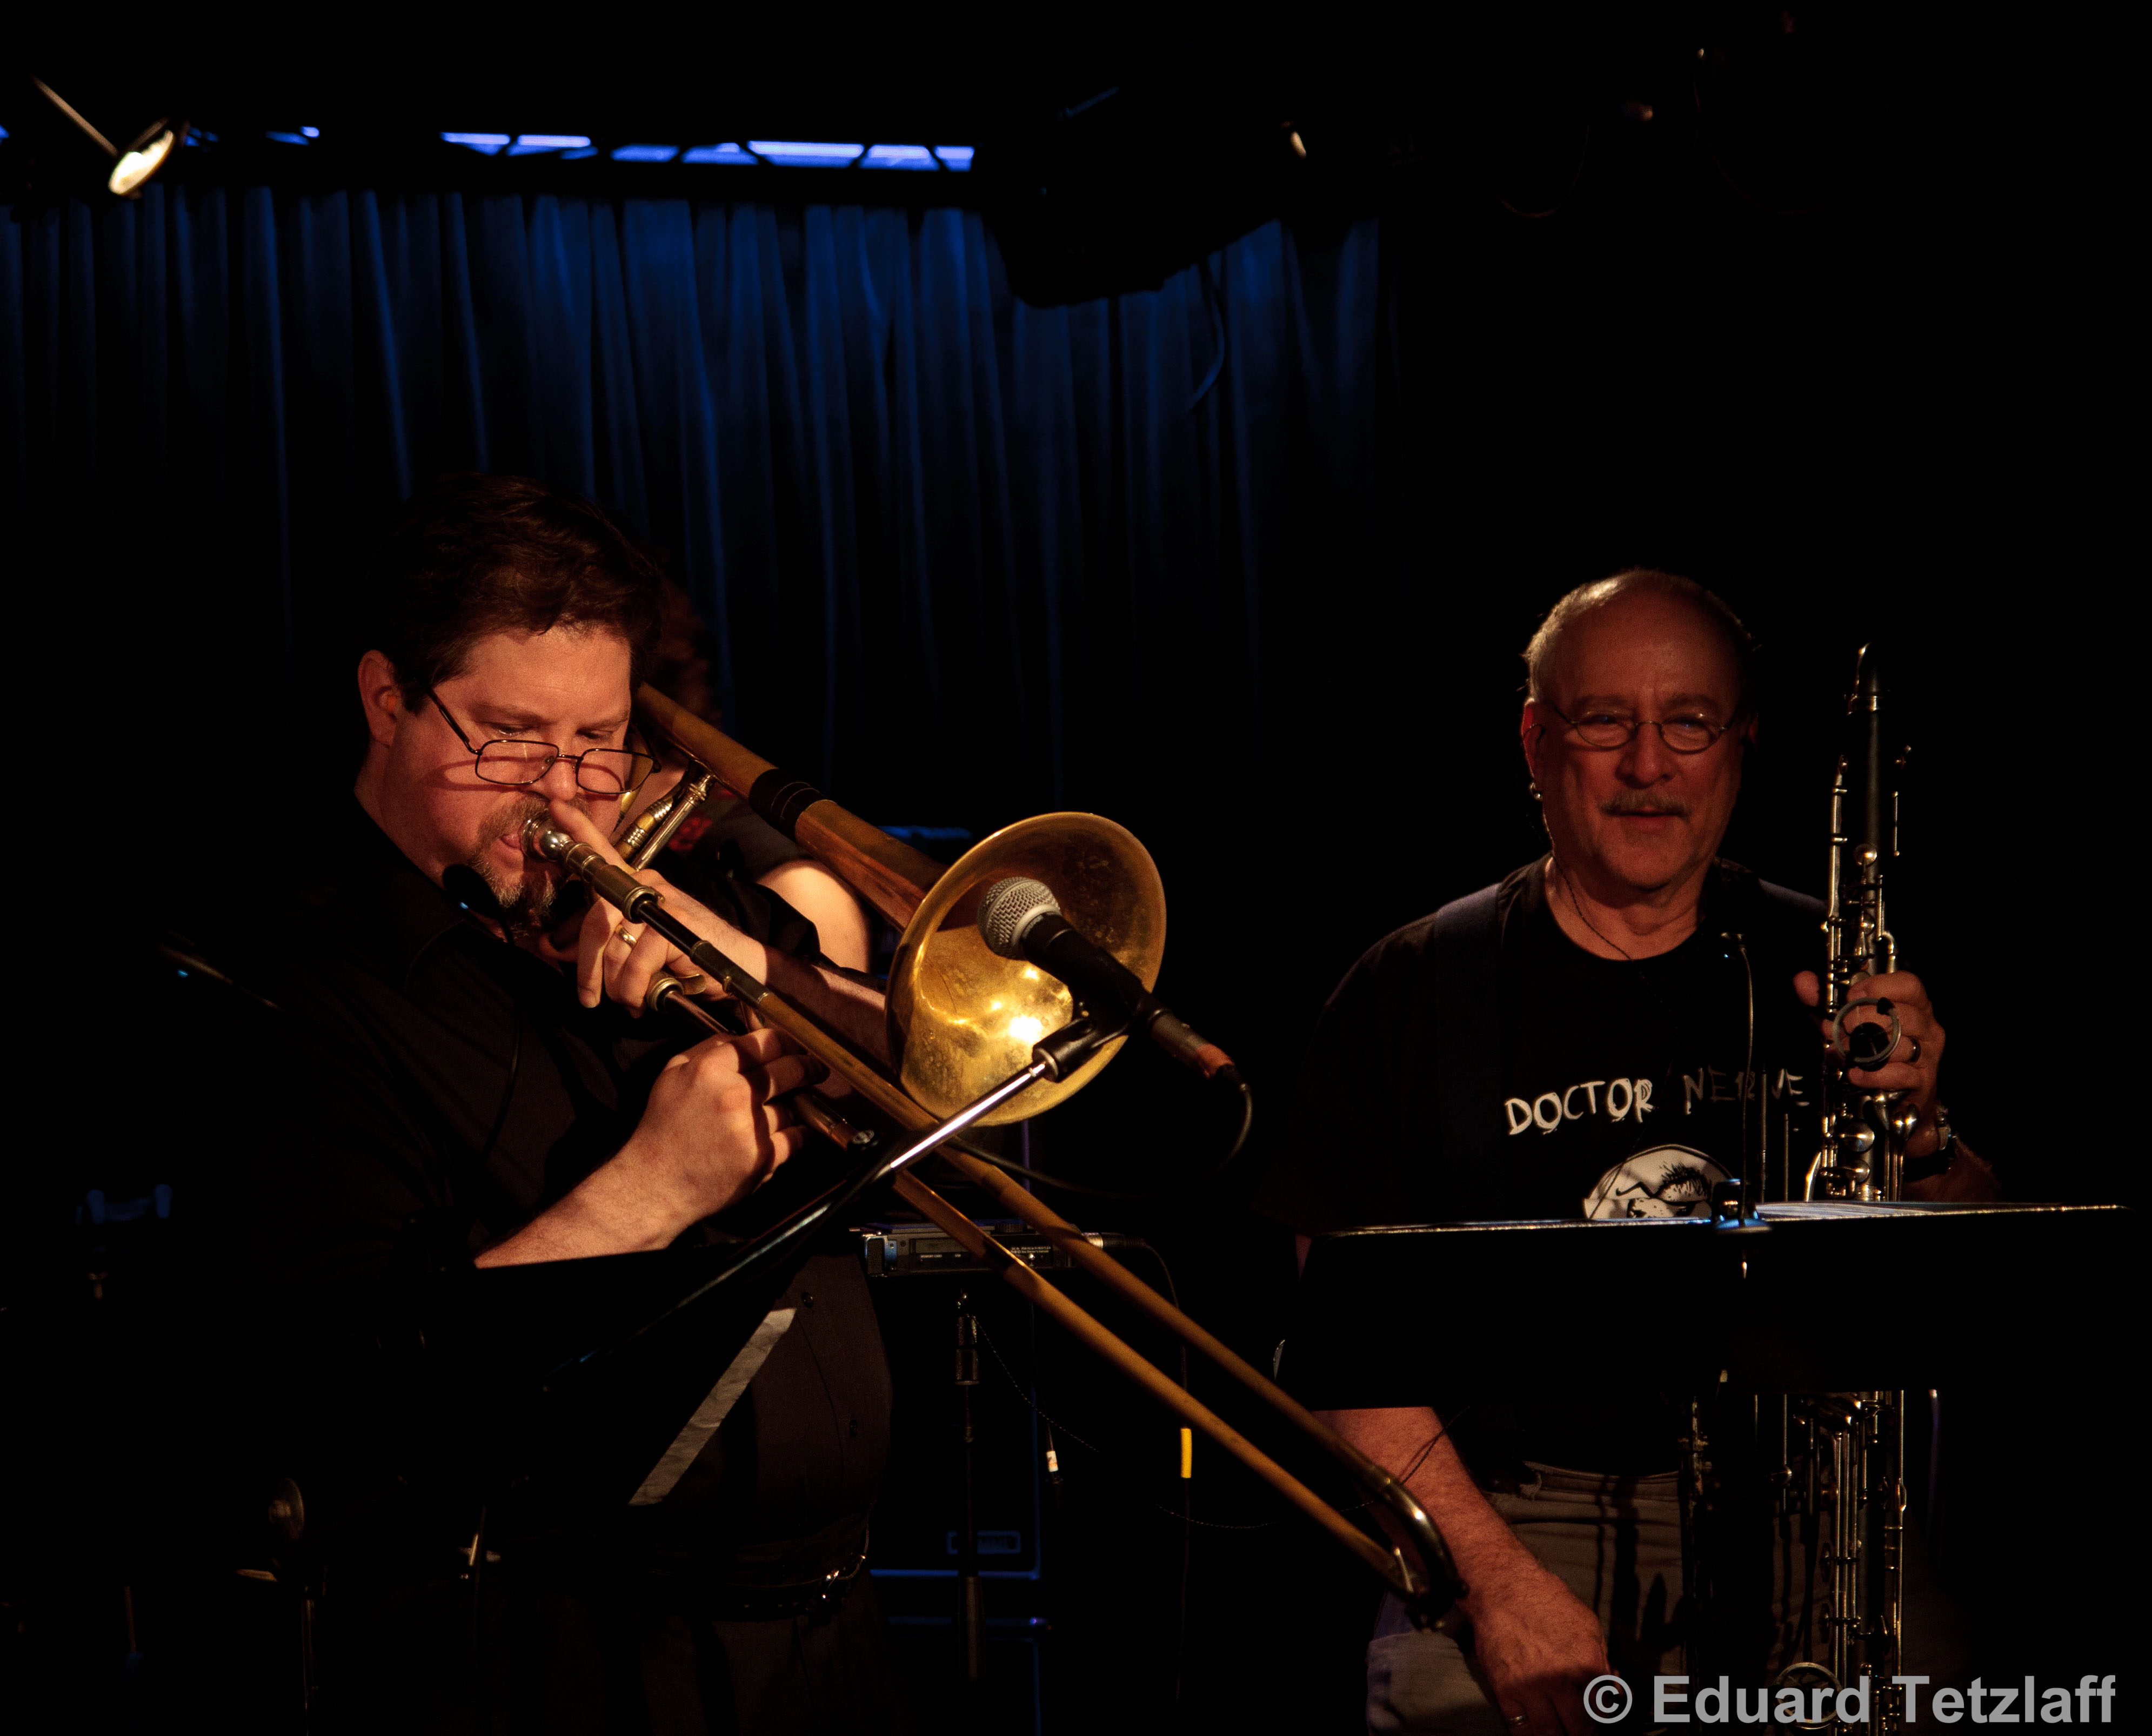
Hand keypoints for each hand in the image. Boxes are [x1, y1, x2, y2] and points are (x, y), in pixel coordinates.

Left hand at [546, 797, 767, 1015]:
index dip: (579, 831)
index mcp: (637, 886)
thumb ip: (600, 947)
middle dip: (588, 970)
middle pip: (594, 921)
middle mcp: (647, 886)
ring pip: (613, 949)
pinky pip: (635, 963)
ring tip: (633, 1000)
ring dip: (618, 987)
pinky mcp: (673, 924)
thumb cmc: (688, 959)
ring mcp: (661, 902)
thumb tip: (550, 948)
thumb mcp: (638, 951)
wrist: (739, 966)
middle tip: (590, 997)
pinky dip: (637, 990)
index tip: (556, 807)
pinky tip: (649, 997)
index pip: (604, 854)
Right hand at [614, 1024, 819, 1228]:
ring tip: (795, 1103)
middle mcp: (734, 1096)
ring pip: (793, 1106)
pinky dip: (800, 1132)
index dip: (786, 1040)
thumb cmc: (663, 1127)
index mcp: (711, 1070)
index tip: (794, 1045)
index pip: (764, 1042)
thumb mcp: (673, 1074)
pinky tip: (796, 1130)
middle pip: (789, 1069)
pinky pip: (796, 1137)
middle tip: (815, 1069)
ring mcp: (751, 1129)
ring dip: (797, 1104)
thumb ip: (708, 1049)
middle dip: (808, 1066)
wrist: (656, 1183)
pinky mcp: (763, 1159)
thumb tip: (743, 1036)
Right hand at [1464, 1560, 1610, 1735]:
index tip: (1600, 1717)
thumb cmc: (1545, 1600)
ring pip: (1549, 1733)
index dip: (1604, 1716)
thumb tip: (1613, 1687)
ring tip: (1562, 1734)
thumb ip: (1602, 1660)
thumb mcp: (1588, 1625)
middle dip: (1584, 1733)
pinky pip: (1518, 1727)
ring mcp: (1531, 1688)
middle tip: (1583, 1732)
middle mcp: (1560, 1681)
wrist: (1503, 1587)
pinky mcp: (1505, 1690)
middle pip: (1579, 1728)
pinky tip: (1536, 1734)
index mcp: (1585, 1664)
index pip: (1604, 1707)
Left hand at [1794, 968, 1946, 1154]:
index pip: (1909, 985)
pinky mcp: (1922, 1081)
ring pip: (1898, 1045)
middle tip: (1842, 1028)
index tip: (1853, 995)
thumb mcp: (1845, 1022)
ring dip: (1864, 1049)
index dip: (1880, 986)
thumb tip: (1802, 981)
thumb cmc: (1874, 1051)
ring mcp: (1927, 1055)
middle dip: (1863, 1020)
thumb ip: (1825, 1001)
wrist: (1894, 1098)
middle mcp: (1926, 1028)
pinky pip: (1899, 1074)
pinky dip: (1873, 1074)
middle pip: (1901, 1014)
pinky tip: (1856, 1074)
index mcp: (1914, 1006)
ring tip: (1845, 1053)